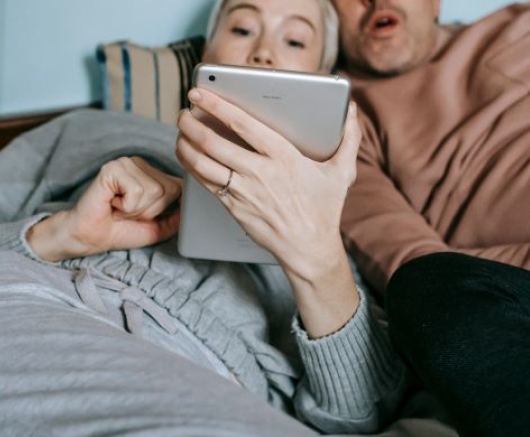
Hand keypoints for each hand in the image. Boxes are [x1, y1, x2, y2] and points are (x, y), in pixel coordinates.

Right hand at [27, 157, 181, 260]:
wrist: (89, 238)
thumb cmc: (120, 230)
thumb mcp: (159, 227)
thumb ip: (178, 217)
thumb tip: (196, 207)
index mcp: (152, 173)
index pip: (179, 188)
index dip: (163, 209)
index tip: (142, 215)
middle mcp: (140, 163)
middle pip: (169, 190)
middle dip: (150, 210)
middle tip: (127, 212)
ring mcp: (126, 163)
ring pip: (154, 191)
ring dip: (136, 209)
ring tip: (119, 208)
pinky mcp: (112, 169)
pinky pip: (137, 190)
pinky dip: (126, 205)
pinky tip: (112, 203)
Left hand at [176, 88, 361, 336]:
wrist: (309, 249)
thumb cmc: (324, 210)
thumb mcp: (342, 172)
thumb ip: (348, 138)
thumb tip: (350, 110)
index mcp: (283, 156)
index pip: (242, 124)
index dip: (216, 105)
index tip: (199, 93)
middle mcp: (259, 172)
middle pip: (214, 142)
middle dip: (192, 124)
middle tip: (183, 112)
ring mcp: (243, 192)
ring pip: (203, 163)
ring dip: (185, 144)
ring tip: (180, 131)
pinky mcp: (233, 208)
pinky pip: (205, 183)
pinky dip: (190, 166)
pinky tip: (186, 155)